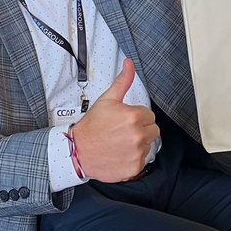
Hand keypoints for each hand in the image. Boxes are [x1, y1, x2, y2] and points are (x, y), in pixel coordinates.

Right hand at [70, 59, 157, 182]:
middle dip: (141, 130)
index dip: (137, 117)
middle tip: (123, 132)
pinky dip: (133, 158)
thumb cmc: (92, 127)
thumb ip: (123, 81)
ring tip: (120, 142)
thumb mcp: (107, 100)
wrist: (78, 151)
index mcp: (134, 117)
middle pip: (153, 130)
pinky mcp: (134, 167)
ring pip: (148, 145)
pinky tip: (120, 154)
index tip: (125, 121)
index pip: (149, 115)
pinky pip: (142, 160)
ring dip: (138, 144)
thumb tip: (129, 64)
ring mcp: (137, 152)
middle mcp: (137, 135)